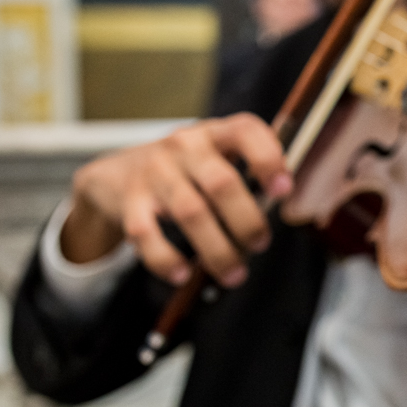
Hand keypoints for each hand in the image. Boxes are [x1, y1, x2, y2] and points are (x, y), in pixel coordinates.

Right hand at [61, 113, 292, 286]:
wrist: (118, 173)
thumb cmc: (184, 171)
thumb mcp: (217, 158)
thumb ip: (249, 174)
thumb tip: (288, 208)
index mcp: (215, 133)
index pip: (246, 131)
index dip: (268, 159)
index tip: (284, 190)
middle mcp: (184, 146)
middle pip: (222, 183)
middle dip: (247, 221)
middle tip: (260, 244)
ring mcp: (154, 172)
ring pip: (190, 212)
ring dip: (217, 250)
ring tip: (235, 273)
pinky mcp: (129, 201)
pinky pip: (146, 233)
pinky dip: (165, 258)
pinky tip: (183, 274)